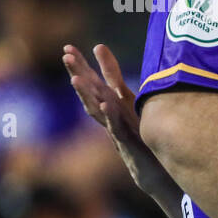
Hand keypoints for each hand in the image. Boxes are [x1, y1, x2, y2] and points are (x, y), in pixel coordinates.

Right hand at [62, 44, 160, 192]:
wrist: (151, 170)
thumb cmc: (144, 137)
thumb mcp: (137, 108)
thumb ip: (129, 89)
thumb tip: (127, 68)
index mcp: (114, 105)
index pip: (98, 81)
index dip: (86, 64)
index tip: (70, 46)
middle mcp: (111, 115)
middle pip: (91, 91)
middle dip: (78, 72)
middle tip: (66, 54)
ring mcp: (116, 128)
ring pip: (97, 109)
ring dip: (86, 94)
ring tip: (75, 78)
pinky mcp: (126, 142)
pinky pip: (116, 127)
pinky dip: (110, 116)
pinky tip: (106, 103)